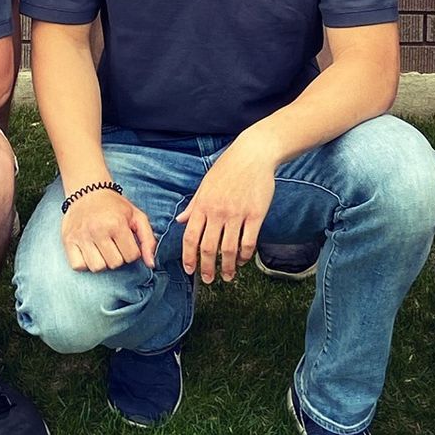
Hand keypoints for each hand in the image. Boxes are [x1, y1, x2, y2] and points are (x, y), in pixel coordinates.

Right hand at [61, 186, 157, 273]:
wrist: (88, 191)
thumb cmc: (115, 206)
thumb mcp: (136, 216)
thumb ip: (148, 240)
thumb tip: (151, 264)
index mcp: (117, 223)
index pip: (131, 256)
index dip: (132, 252)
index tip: (126, 242)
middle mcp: (98, 230)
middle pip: (115, 264)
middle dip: (118, 257)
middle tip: (114, 244)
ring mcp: (82, 236)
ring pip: (97, 268)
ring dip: (102, 261)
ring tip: (102, 248)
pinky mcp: (68, 240)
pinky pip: (79, 266)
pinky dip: (85, 263)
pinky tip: (89, 251)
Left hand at [177, 133, 277, 282]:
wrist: (253, 154)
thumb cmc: (228, 168)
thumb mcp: (205, 184)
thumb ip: (193, 205)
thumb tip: (179, 221)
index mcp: (203, 204)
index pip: (190, 237)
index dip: (188, 257)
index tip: (190, 270)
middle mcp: (218, 211)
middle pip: (209, 248)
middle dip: (207, 268)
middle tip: (209, 280)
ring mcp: (237, 214)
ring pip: (229, 249)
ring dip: (227, 267)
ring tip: (227, 276)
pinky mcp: (256, 214)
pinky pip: (248, 242)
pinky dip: (245, 255)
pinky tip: (243, 260)